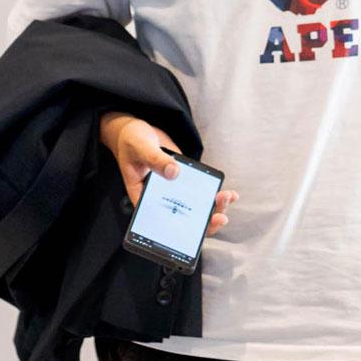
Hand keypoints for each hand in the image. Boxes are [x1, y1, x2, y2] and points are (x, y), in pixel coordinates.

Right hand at [99, 112, 236, 236]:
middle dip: (205, 221)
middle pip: (183, 218)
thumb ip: (156, 160)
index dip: (179, 231)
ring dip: (213, 207)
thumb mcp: (140, 148)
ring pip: (195, 207)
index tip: (196, 229)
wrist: (136, 130)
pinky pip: (201, 191)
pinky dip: (215, 194)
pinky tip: (229, 194)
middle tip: (220, 216)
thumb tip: (175, 172)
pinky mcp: (184, 179)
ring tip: (227, 199)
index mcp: (144, 198)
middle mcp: (160, 197)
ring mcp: (174, 189)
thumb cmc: (130, 142)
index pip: (161, 222)